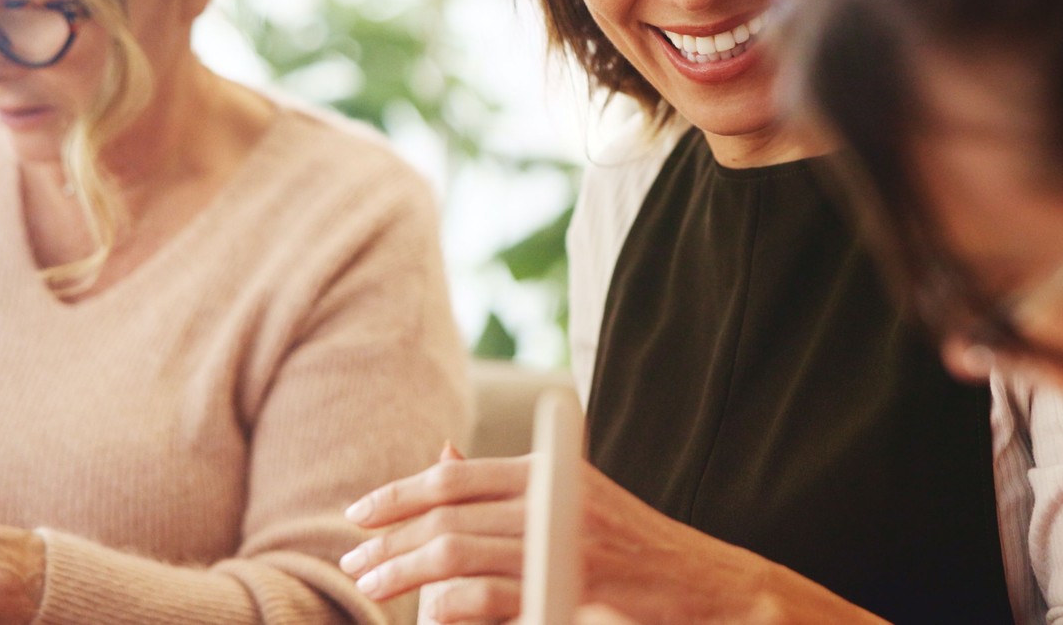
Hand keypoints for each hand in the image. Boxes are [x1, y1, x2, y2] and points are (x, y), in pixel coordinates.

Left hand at [339, 447, 781, 623]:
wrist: (708, 588)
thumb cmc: (632, 550)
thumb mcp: (570, 499)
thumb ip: (505, 484)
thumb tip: (440, 454)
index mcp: (550, 469)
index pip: (456, 476)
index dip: (398, 494)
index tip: (358, 515)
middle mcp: (555, 498)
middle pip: (447, 515)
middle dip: (391, 540)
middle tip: (354, 564)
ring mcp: (566, 546)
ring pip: (460, 554)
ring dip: (405, 573)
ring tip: (373, 590)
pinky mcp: (576, 591)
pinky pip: (495, 597)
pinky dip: (452, 607)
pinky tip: (429, 616)